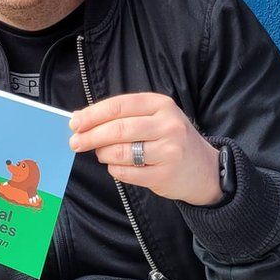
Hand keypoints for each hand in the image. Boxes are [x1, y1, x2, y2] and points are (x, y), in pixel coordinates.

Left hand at [69, 93, 221, 205]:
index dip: (92, 114)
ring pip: (120, 152)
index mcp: (161, 104)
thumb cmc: (169, 139)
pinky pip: (126, 173)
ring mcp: (169, 151)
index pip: (119, 106)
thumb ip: (121, 116)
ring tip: (101, 154)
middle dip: (90, 136)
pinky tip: (117, 166)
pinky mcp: (165, 175)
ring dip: (103, 154)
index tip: (74, 122)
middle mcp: (168, 125)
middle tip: (75, 142)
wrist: (204, 169)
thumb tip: (79, 118)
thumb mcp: (154, 117)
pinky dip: (115, 169)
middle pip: (118, 129)